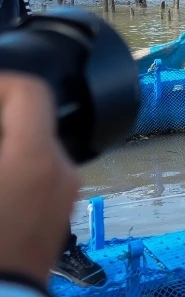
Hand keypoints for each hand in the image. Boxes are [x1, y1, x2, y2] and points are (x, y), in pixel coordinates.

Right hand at [0, 73, 80, 286]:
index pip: (31, 91)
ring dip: (8, 143)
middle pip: (33, 120)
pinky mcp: (59, 215)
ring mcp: (66, 195)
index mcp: (37, 158)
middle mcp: (63, 171)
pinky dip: (15, 167)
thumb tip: (1, 122)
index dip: (1, 81)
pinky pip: (39, 175)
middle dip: (0, 116)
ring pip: (35, 148)